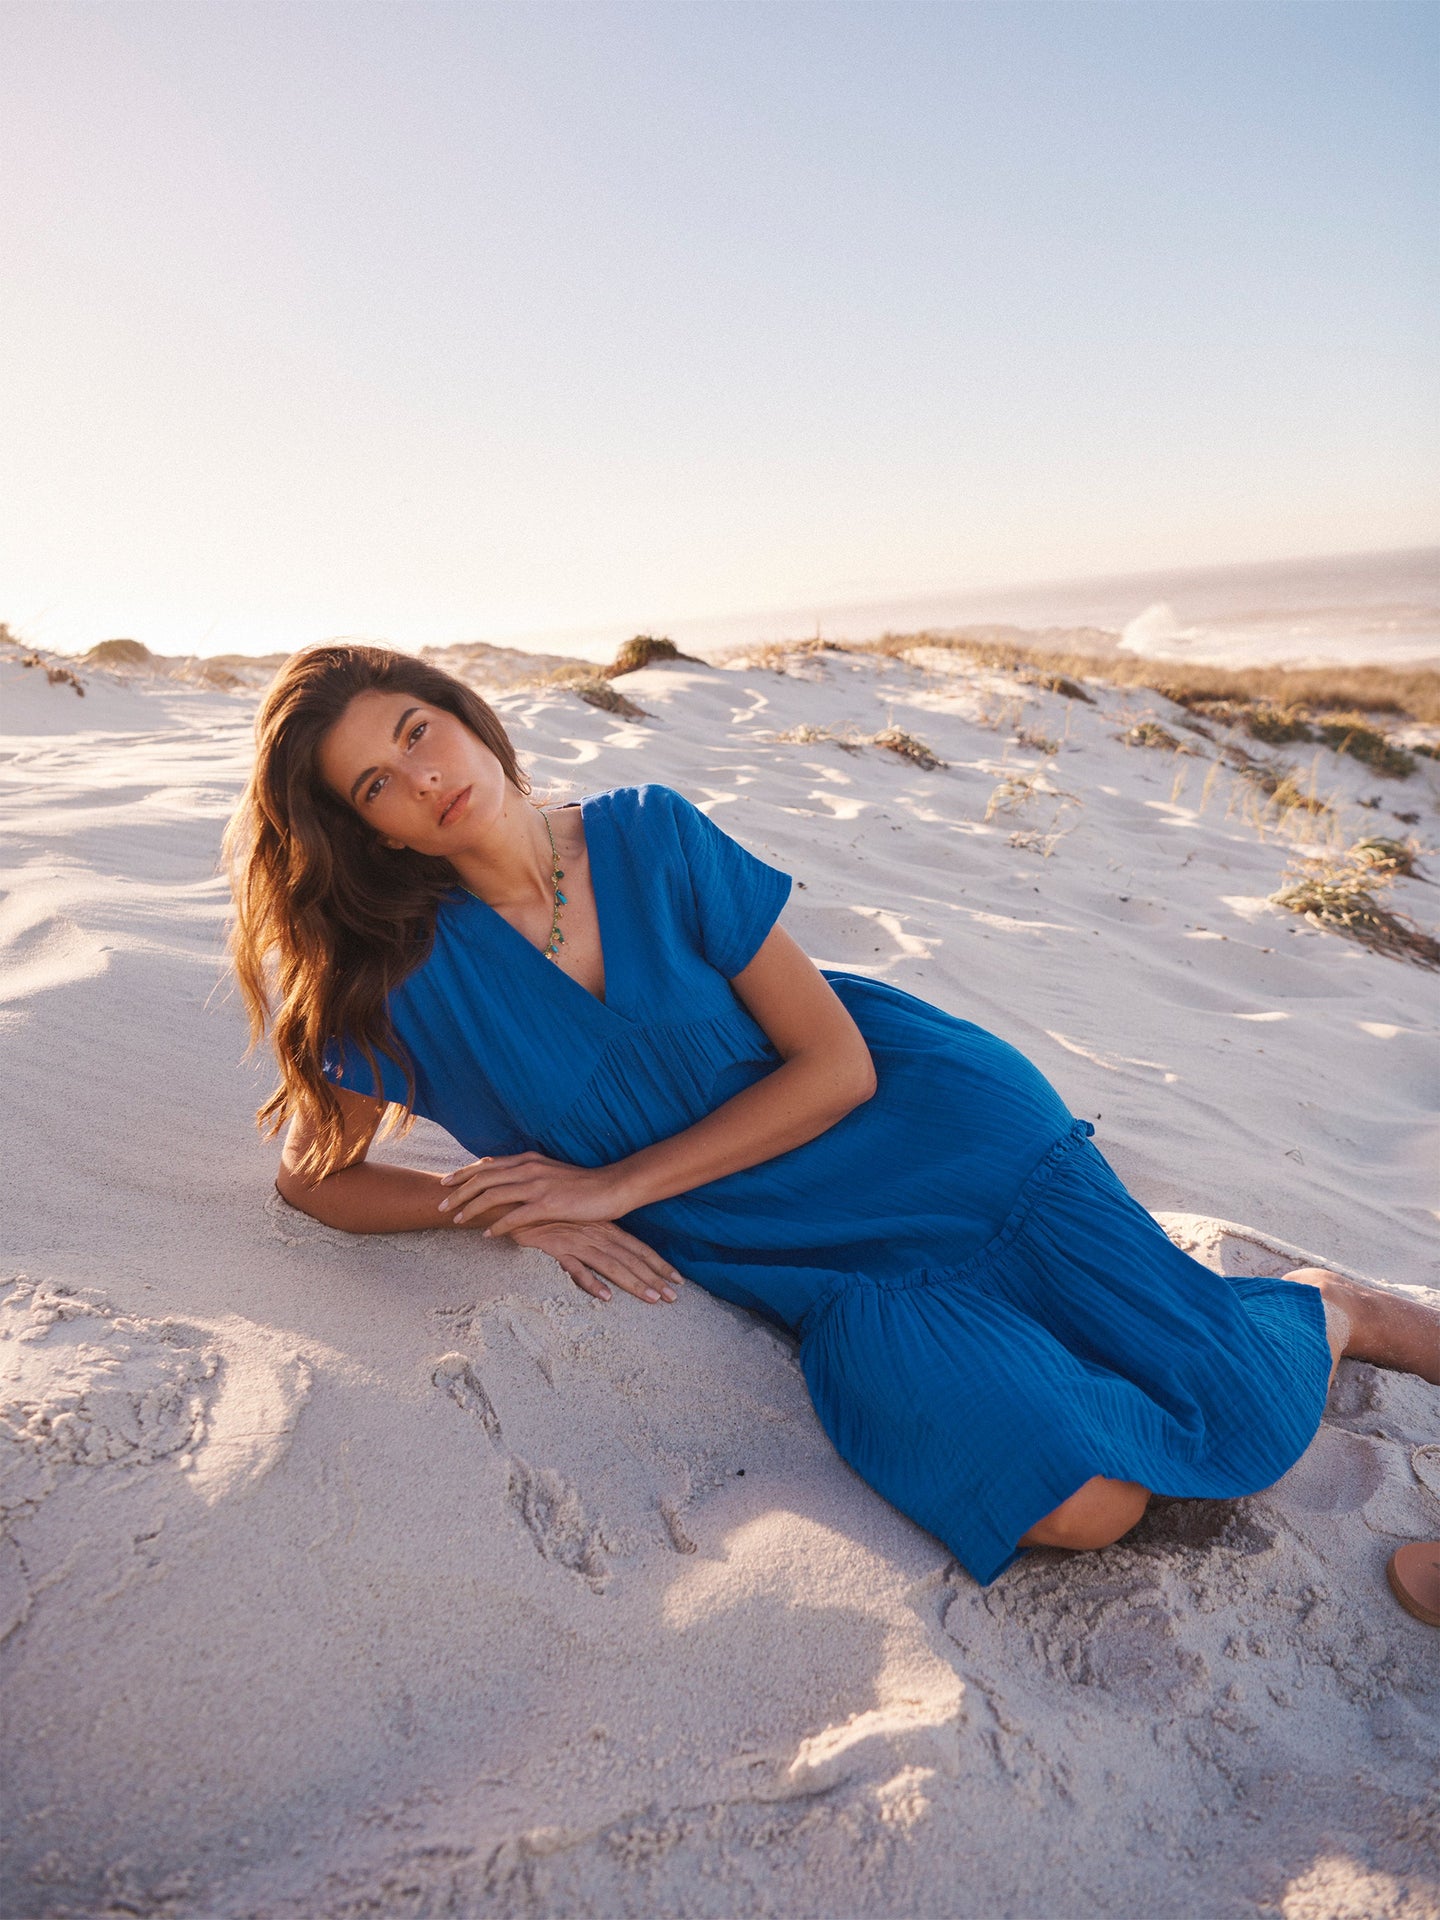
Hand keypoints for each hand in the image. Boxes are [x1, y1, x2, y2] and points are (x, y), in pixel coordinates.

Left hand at [438, 1150, 629, 1233]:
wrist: (612, 1187)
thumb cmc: (582, 1184)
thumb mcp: (551, 1172)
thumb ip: (529, 1175)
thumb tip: (508, 1184)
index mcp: (529, 1159)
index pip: (487, 1165)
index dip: (463, 1173)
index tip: (446, 1183)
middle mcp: (529, 1168)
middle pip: (483, 1178)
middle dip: (458, 1192)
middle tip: (440, 1204)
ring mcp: (537, 1186)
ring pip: (492, 1196)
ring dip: (470, 1209)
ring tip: (456, 1220)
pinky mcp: (547, 1205)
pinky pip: (513, 1217)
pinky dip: (496, 1226)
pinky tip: (487, 1235)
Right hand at [506, 1220, 684, 1305]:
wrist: (516, 1203)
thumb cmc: (548, 1214)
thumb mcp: (578, 1225)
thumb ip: (596, 1241)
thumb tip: (616, 1259)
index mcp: (604, 1227)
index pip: (638, 1248)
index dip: (658, 1264)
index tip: (678, 1280)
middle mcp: (595, 1234)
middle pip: (631, 1259)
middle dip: (654, 1278)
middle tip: (674, 1298)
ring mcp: (577, 1241)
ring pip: (611, 1265)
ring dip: (632, 1282)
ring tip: (651, 1299)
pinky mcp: (555, 1249)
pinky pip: (576, 1269)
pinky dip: (591, 1283)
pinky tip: (605, 1297)